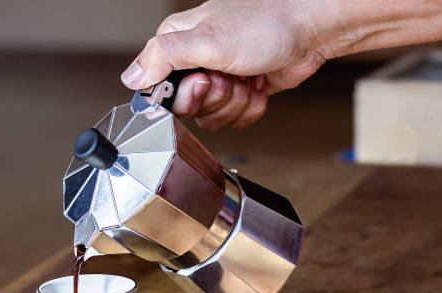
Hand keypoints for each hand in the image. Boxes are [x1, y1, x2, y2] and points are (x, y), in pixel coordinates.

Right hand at [121, 0, 328, 130]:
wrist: (310, 31)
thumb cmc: (266, 24)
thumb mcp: (208, 39)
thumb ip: (164, 57)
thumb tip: (131, 77)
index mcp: (177, 44)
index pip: (158, 89)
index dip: (182, 94)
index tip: (202, 80)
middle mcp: (194, 63)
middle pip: (186, 108)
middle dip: (215, 97)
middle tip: (228, 75)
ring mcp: (218, 80)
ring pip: (212, 118)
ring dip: (236, 102)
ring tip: (248, 76)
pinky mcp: (238, 94)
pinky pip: (234, 119)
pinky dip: (251, 107)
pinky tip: (258, 83)